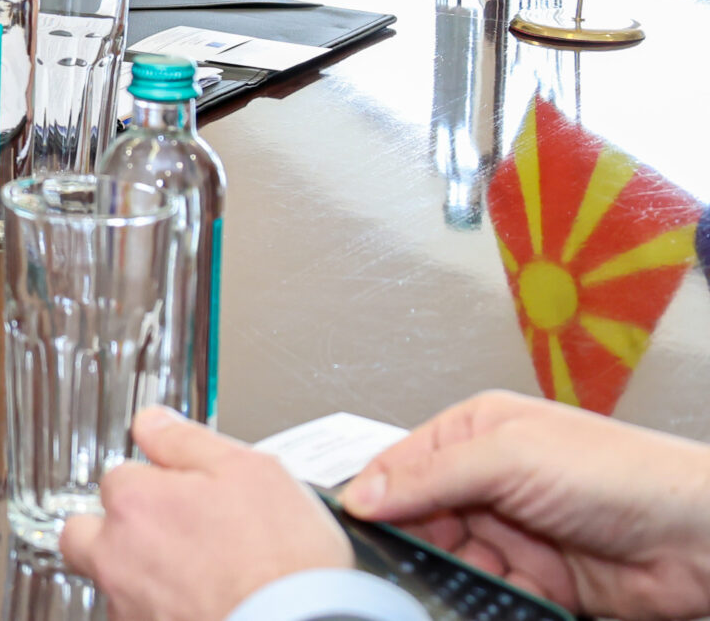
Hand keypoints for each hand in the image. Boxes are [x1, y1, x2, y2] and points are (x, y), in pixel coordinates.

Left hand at [59, 408, 350, 620]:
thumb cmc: (283, 564)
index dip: (155, 482)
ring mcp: (129, 606)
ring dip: (139, 574)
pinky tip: (202, 602)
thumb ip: (186, 440)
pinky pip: (137, 616)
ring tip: (197, 575)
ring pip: (111, 581)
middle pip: (83, 532)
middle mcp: (117, 557)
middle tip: (164, 534)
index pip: (118, 476)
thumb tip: (151, 423)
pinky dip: (162, 609)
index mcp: (135, 504)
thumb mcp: (250, 470)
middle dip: (112, 530)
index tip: (183, 493)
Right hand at [342, 390, 709, 619]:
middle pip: (424, 519)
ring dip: (458, 576)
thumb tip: (366, 492)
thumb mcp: (510, 457)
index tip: (358, 526)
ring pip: (455, 562)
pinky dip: (491, 600)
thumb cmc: (625, 474)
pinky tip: (505, 594)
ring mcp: (517, 532)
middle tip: (420, 558)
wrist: (699, 540)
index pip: (404, 463)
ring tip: (477, 575)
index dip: (377, 495)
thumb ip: (432, 474)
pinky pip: (493, 595)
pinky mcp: (541, 579)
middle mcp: (493, 480)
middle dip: (420, 542)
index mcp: (478, 432)